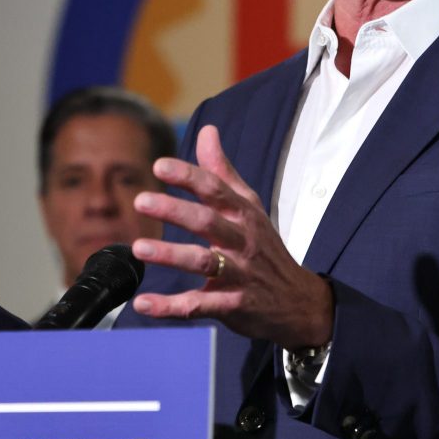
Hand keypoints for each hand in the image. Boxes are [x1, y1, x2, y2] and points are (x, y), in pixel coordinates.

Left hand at [131, 125, 332, 349]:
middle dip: (175, 210)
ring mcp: (239, 274)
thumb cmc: (266, 249)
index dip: (188, 176)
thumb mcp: (250, 207)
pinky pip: (200, 305)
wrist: (299, 301)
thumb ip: (222, 172)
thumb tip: (208, 132)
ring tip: (139, 248)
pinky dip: (171, 306)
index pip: (215, 189)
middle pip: (208, 222)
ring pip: (204, 262)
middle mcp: (242, 241)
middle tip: (140, 201)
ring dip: (171, 255)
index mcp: (244, 214)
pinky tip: (143, 303)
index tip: (160, 166)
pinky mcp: (233, 305)